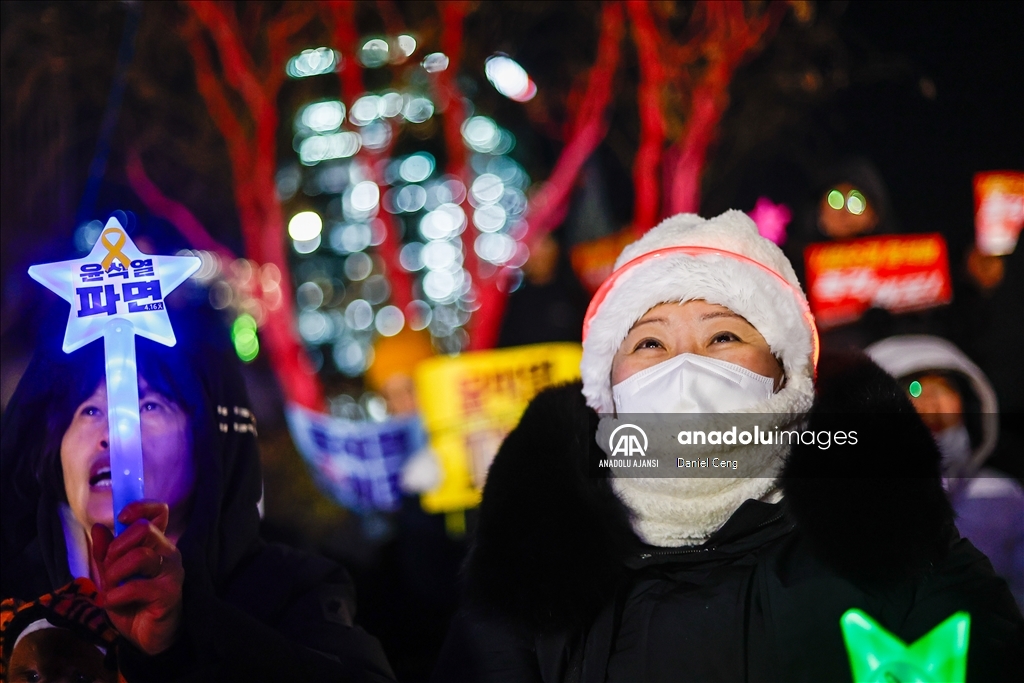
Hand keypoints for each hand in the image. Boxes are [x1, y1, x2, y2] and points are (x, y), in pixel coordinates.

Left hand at [92, 500, 184, 655]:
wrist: (145, 639)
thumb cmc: (132, 605)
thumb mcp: (111, 578)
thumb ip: (105, 554)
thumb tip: (100, 528)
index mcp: (155, 545)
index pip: (158, 512)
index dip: (140, 507)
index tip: (120, 519)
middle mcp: (168, 553)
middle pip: (145, 528)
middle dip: (117, 548)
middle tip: (110, 569)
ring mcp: (171, 571)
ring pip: (141, 554)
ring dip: (115, 572)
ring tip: (111, 589)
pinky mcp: (170, 592)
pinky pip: (137, 585)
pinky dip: (116, 595)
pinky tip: (112, 603)